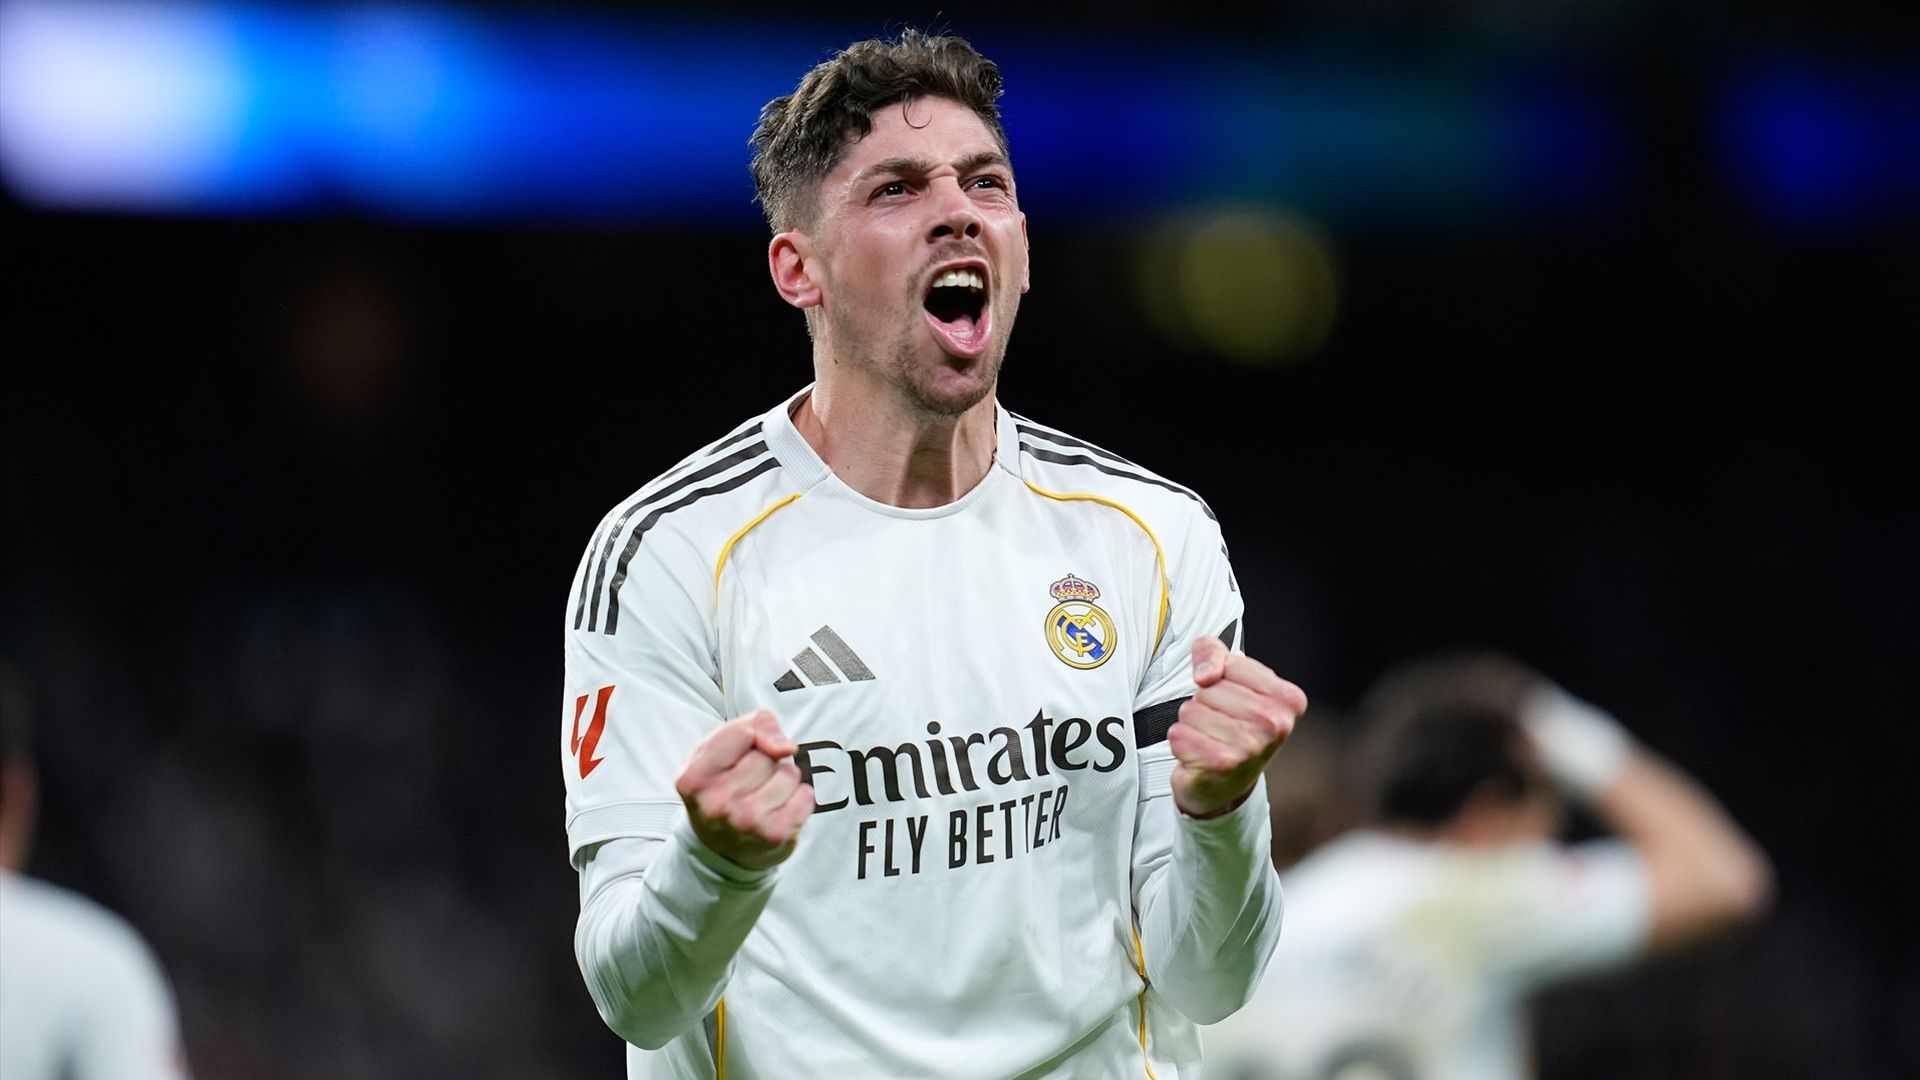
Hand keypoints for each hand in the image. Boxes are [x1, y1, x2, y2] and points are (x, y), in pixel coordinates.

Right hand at [674, 710, 814, 869]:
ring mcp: (746, 822)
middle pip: (766, 755)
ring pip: (789, 773)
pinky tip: (780, 806)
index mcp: (693, 779)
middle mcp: (716, 804)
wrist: (721, 848)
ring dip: (783, 778)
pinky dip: (799, 796)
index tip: (745, 750)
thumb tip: (785, 747)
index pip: (741, 733)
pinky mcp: (774, 835)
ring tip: (764, 793)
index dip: (751, 735)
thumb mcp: (716, 750)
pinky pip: (806, 795)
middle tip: (750, 780)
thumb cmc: (720, 789)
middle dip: (765, 760)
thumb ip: (751, 726)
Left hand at [1168, 635, 1307, 818]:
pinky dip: (1180, 742)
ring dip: (1191, 724)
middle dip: (1204, 704)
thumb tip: (1206, 675)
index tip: (1231, 699)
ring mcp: (1250, 747)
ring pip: (1190, 710)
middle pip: (1208, 689)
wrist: (1225, 784)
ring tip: (1209, 739)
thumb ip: (1212, 651)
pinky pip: (1178, 734)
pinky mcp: (1221, 765)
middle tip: (1220, 725)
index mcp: (1287, 699)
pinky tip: (1198, 754)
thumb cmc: (1231, 725)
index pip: (1230, 664)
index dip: (1219, 678)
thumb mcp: (1230, 679)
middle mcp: (1275, 724)